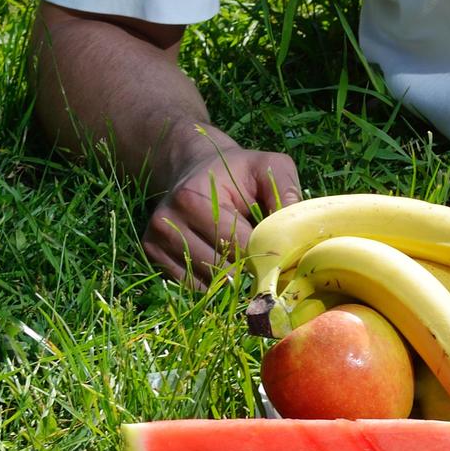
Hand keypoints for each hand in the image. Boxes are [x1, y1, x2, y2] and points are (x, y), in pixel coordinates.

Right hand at [144, 131, 300, 289]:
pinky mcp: (151, 252)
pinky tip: (225, 265)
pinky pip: (188, 283)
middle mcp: (168, 220)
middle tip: (268, 265)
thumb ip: (286, 191)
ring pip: (204, 280)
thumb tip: (297, 229)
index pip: (237, 243)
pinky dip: (211, 282)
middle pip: (219, 265)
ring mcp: (156, 238)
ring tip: (248, 263)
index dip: (265, 253)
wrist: (194, 167)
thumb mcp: (267, 167)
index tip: (283, 258)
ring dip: (230, 279)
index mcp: (194, 197)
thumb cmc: (238, 170)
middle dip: (249, 269)